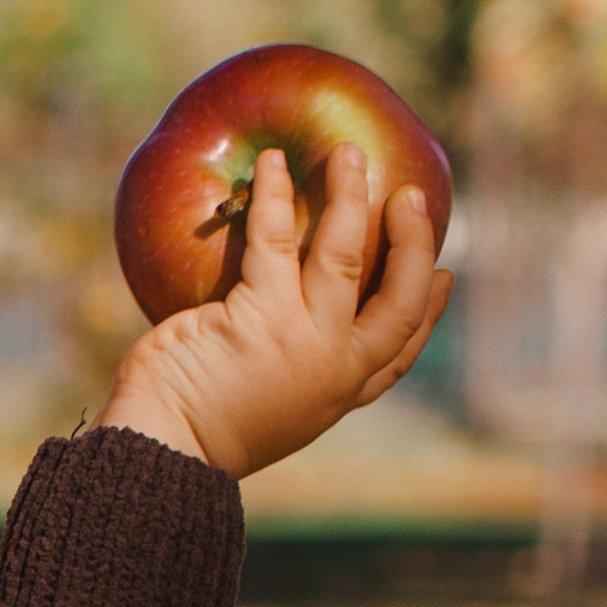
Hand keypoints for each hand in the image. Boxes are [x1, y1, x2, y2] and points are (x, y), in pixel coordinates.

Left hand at [98, 139, 452, 479]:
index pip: (398, 354)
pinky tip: (272, 163)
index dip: (428, 314)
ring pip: (345, 255)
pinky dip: (275, 196)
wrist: (161, 452)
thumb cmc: (190, 432)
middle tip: (410, 196)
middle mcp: (333, 370)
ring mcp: (304, 342)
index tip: (444, 277)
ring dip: (350, 198)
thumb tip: (268, 332)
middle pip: (397, 301)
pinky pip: (276, 239)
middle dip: (413, 244)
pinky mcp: (264, 316)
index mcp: (335, 395)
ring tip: (348, 154)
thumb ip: (279, 373)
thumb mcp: (258, 409)